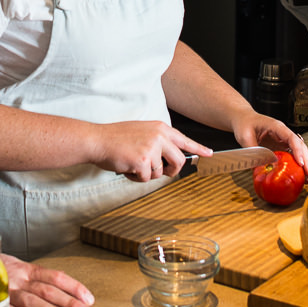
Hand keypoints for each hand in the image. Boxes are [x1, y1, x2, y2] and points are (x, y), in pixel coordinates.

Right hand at [1, 254, 94, 306]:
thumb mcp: (16, 268)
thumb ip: (34, 278)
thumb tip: (62, 291)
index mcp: (27, 270)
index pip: (55, 276)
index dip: (74, 287)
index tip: (89, 299)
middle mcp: (19, 279)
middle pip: (48, 290)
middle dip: (69, 303)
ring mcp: (6, 291)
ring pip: (32, 301)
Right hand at [93, 120, 212, 181]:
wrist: (98, 140)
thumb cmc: (116, 138)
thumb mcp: (141, 132)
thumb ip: (157, 141)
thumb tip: (168, 158)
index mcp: (160, 128)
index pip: (184, 140)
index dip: (198, 148)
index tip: (209, 154)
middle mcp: (159, 136)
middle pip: (179, 161)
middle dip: (172, 171)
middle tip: (163, 173)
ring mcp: (152, 148)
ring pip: (160, 172)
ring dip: (147, 174)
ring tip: (132, 164)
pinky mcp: (144, 160)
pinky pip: (147, 178)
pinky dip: (136, 177)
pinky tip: (127, 167)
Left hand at [233, 114, 307, 176]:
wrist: (243, 119)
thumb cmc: (244, 124)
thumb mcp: (245, 137)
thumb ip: (253, 152)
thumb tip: (260, 167)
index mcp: (277, 127)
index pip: (292, 138)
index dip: (298, 151)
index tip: (301, 163)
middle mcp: (283, 133)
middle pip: (300, 145)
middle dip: (306, 160)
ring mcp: (283, 140)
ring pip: (298, 151)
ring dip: (303, 164)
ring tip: (305, 178)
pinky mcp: (280, 146)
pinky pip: (291, 155)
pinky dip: (295, 164)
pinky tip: (296, 174)